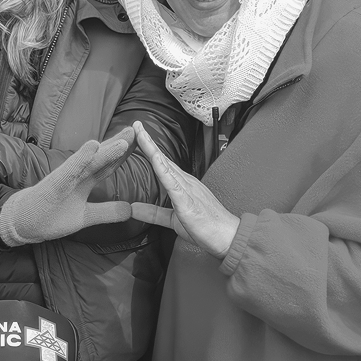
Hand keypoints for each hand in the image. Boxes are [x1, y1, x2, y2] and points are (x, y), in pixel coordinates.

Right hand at [0, 133, 135, 245]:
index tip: (140, 142)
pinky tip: (92, 146)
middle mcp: (76, 175)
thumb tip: (129, 210)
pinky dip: (81, 159)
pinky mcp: (53, 185)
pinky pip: (69, 171)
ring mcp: (64, 179)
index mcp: (84, 181)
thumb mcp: (85, 217)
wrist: (23, 223)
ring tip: (122, 141)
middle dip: (118, 144)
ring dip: (105, 151)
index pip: (107, 165)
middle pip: (100, 158)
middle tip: (136, 130)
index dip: (123, 155)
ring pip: (88, 162)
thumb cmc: (50, 216)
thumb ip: (106, 211)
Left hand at [127, 122, 239, 258]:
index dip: (149, 149)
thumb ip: (153, 213)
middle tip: (135, 124)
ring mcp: (187, 189)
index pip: (162, 164)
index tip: (137, 134)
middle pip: (162, 158)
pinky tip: (155, 159)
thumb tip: (133, 208)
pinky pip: (173, 183)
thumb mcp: (172, 220)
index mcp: (182, 185)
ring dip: (152, 149)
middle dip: (147, 141)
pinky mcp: (187, 201)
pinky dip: (163, 170)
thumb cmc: (205, 227)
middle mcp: (185, 182)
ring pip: (166, 165)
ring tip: (140, 134)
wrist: (227, 237)